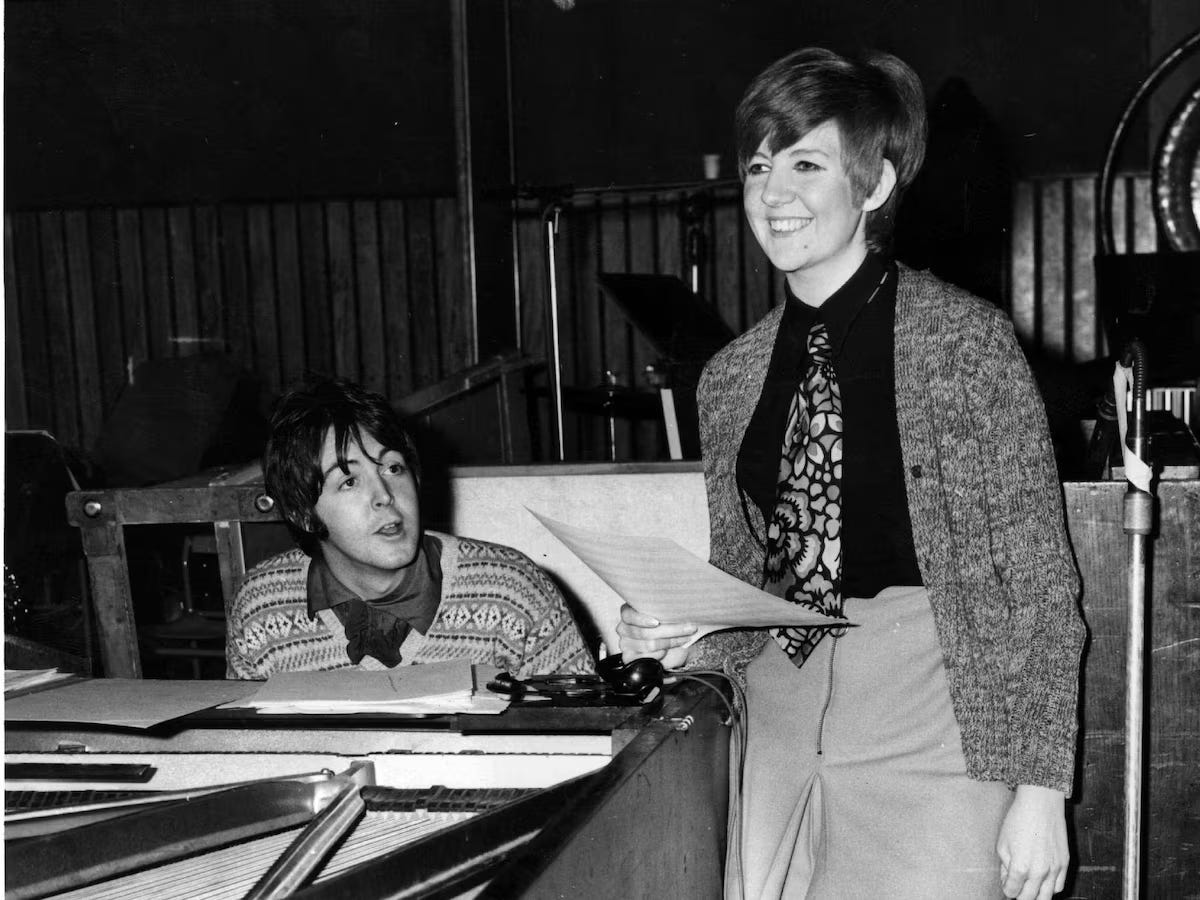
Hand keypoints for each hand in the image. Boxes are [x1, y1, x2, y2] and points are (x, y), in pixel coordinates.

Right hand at [615, 604, 696, 669]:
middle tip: (690, 628)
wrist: (669, 646)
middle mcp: (624, 628)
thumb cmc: (665, 625)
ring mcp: (625, 644)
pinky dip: (662, 653)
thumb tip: (681, 606)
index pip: (628, 615)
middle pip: (644, 632)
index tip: (657, 622)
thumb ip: (665, 610)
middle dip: (671, 630)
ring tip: (686, 637)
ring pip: (650, 644)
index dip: (642, 619)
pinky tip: (671, 649)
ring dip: (671, 641)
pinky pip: (648, 656)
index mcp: (628, 612)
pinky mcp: (629, 657)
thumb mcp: (664, 613)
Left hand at [997, 784, 1068, 899]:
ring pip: (1046, 897)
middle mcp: (1039, 872)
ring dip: (1036, 895)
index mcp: (1020, 867)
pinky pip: (1059, 886)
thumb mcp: (1002, 843)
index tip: (1006, 886)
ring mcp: (1054, 869)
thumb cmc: (1018, 820)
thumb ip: (1005, 866)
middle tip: (1016, 889)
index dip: (1007, 889)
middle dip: (1020, 896)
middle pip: (1029, 898)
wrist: (1041, 805)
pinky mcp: (1064, 863)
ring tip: (1029, 889)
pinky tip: (1043, 883)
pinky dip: (1050, 889)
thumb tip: (1008, 879)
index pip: (1012, 891)